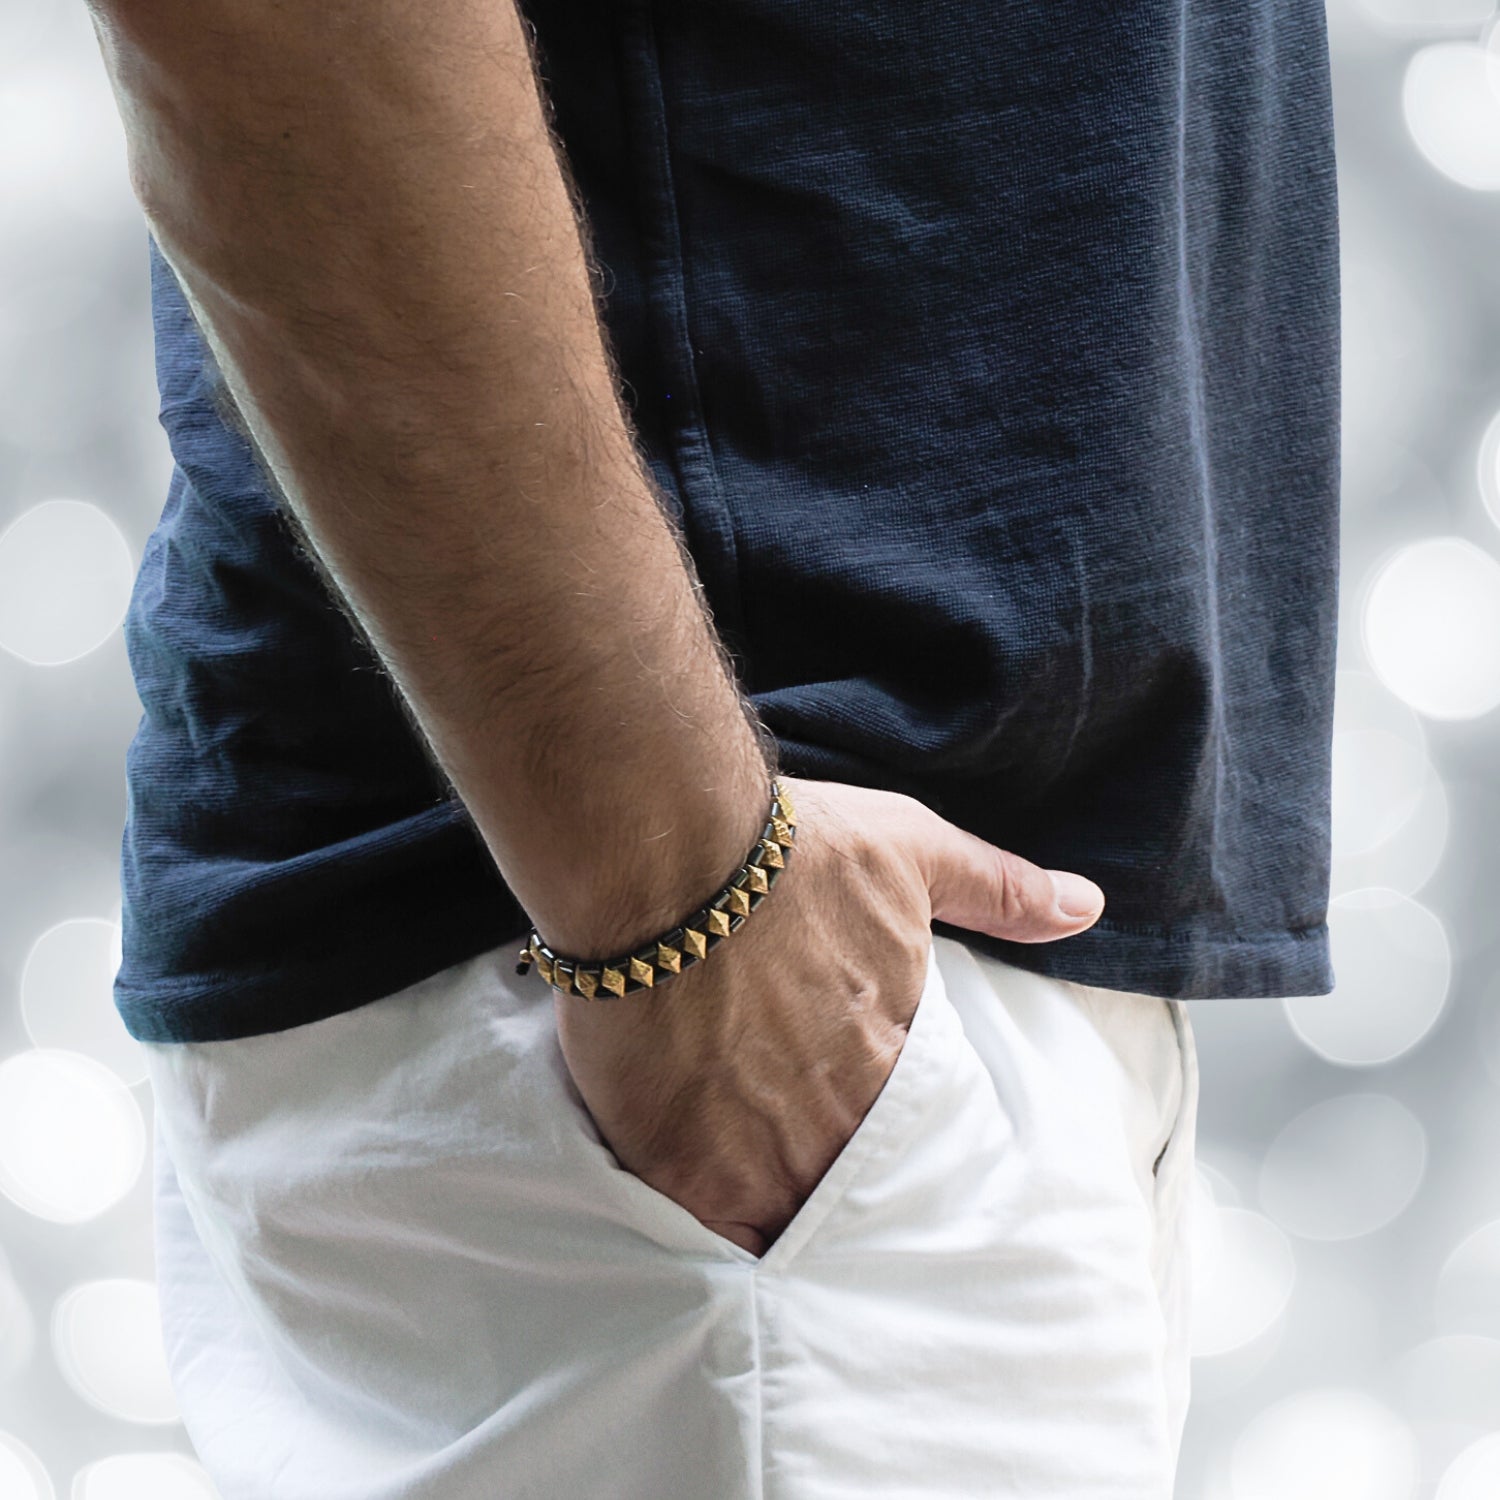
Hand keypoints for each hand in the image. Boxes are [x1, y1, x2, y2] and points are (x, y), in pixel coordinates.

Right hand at [552, 776, 1104, 1255]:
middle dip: (835, 1171)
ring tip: (756, 1177)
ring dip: (780, 1199)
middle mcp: (841, 1122)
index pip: (918, 1134)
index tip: (863, 1119)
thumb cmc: (789, 853)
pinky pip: (716, 1232)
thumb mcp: (910, 851)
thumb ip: (998, 890)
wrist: (666, 861)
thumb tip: (1086, 907)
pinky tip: (706, 1189)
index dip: (892, 1132)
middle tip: (803, 1148)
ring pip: (790, 1217)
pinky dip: (717, 1218)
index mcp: (898, 1060)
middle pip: (853, 1182)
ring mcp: (764, 1155)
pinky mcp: (685, 1168)